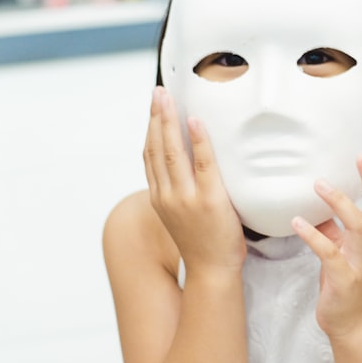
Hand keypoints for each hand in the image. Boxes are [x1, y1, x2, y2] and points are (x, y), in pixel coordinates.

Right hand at [143, 86, 245, 272]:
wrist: (213, 271)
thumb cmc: (204, 244)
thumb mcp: (183, 216)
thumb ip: (181, 193)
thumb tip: (191, 169)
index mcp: (159, 198)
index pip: (149, 156)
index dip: (150, 129)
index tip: (154, 107)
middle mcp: (167, 195)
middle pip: (156, 148)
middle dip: (156, 116)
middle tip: (158, 91)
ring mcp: (186, 198)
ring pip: (172, 151)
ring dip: (170, 121)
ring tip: (170, 98)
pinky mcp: (208, 200)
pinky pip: (203, 164)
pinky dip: (198, 140)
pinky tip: (195, 121)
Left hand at [291, 153, 361, 337]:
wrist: (350, 324)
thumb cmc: (344, 284)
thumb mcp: (339, 250)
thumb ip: (332, 228)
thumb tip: (319, 208)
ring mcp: (358, 263)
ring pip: (357, 227)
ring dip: (339, 203)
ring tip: (319, 184)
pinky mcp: (344, 279)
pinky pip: (330, 254)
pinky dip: (314, 236)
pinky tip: (298, 222)